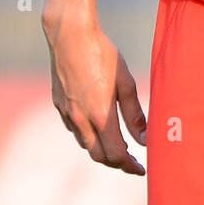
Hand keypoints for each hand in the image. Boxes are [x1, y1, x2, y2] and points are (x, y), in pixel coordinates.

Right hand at [43, 15, 146, 174]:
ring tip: (118, 146)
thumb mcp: (125, 82)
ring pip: (85, 144)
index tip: (141, 169)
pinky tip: (97, 127)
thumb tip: (145, 140)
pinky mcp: (58, 105)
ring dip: (102, 150)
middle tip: (132, 162)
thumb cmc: (102, 53)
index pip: (116, 154)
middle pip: (99, 156)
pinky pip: (74, 129)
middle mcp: (81, 119)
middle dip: (117, 163)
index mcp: (100, 115)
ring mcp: (67, 113)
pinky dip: (88, 135)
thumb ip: (134, 114)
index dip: (130, 166)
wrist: (69, 35)